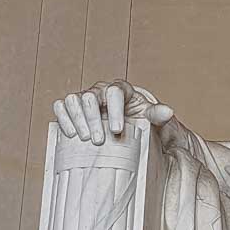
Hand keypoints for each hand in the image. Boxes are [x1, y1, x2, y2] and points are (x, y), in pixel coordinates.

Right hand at [52, 80, 173, 144]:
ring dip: (77, 119)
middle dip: (93, 119)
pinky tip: (70, 134)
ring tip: (84, 139)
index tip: (117, 130)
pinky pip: (61, 106)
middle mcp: (99, 90)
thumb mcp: (150, 117)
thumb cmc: (137, 119)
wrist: (126, 124)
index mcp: (120, 89)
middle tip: (99, 140)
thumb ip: (157, 114)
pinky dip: (63, 118)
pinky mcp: (72, 107)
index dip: (114, 110)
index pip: (114, 92)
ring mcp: (84, 98)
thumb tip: (168, 112)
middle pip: (90, 97)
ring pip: (73, 100)